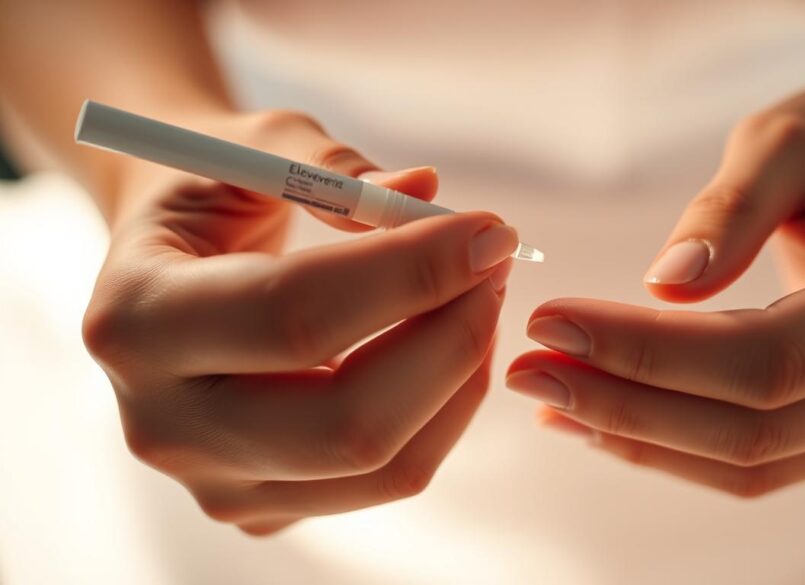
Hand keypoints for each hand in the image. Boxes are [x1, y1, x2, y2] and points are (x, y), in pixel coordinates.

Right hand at [83, 109, 516, 534]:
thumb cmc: (211, 196)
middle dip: (451, 340)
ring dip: (460, 376)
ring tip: (478, 296)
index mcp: (136, 321)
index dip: (411, 274)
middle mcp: (163, 424)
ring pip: (384, 463)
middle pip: (347, 422)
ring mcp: (215, 482)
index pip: (296, 315)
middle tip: (495, 269)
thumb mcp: (253, 149)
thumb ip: (335, 169)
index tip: (490, 231)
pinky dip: (442, 409)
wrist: (165, 265)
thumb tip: (429, 193)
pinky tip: (444, 346)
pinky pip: (388, 475)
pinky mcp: (265, 507)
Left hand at [507, 81, 804, 496]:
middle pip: (753, 427)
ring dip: (636, 436)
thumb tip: (664, 286)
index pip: (767, 357)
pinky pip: (750, 463)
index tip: (552, 321)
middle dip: (626, 404)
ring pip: (747, 463)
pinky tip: (594, 417)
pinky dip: (667, 446)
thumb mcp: (786, 143)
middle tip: (526, 370)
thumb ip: (729, 210)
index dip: (651, 353)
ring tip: (547, 396)